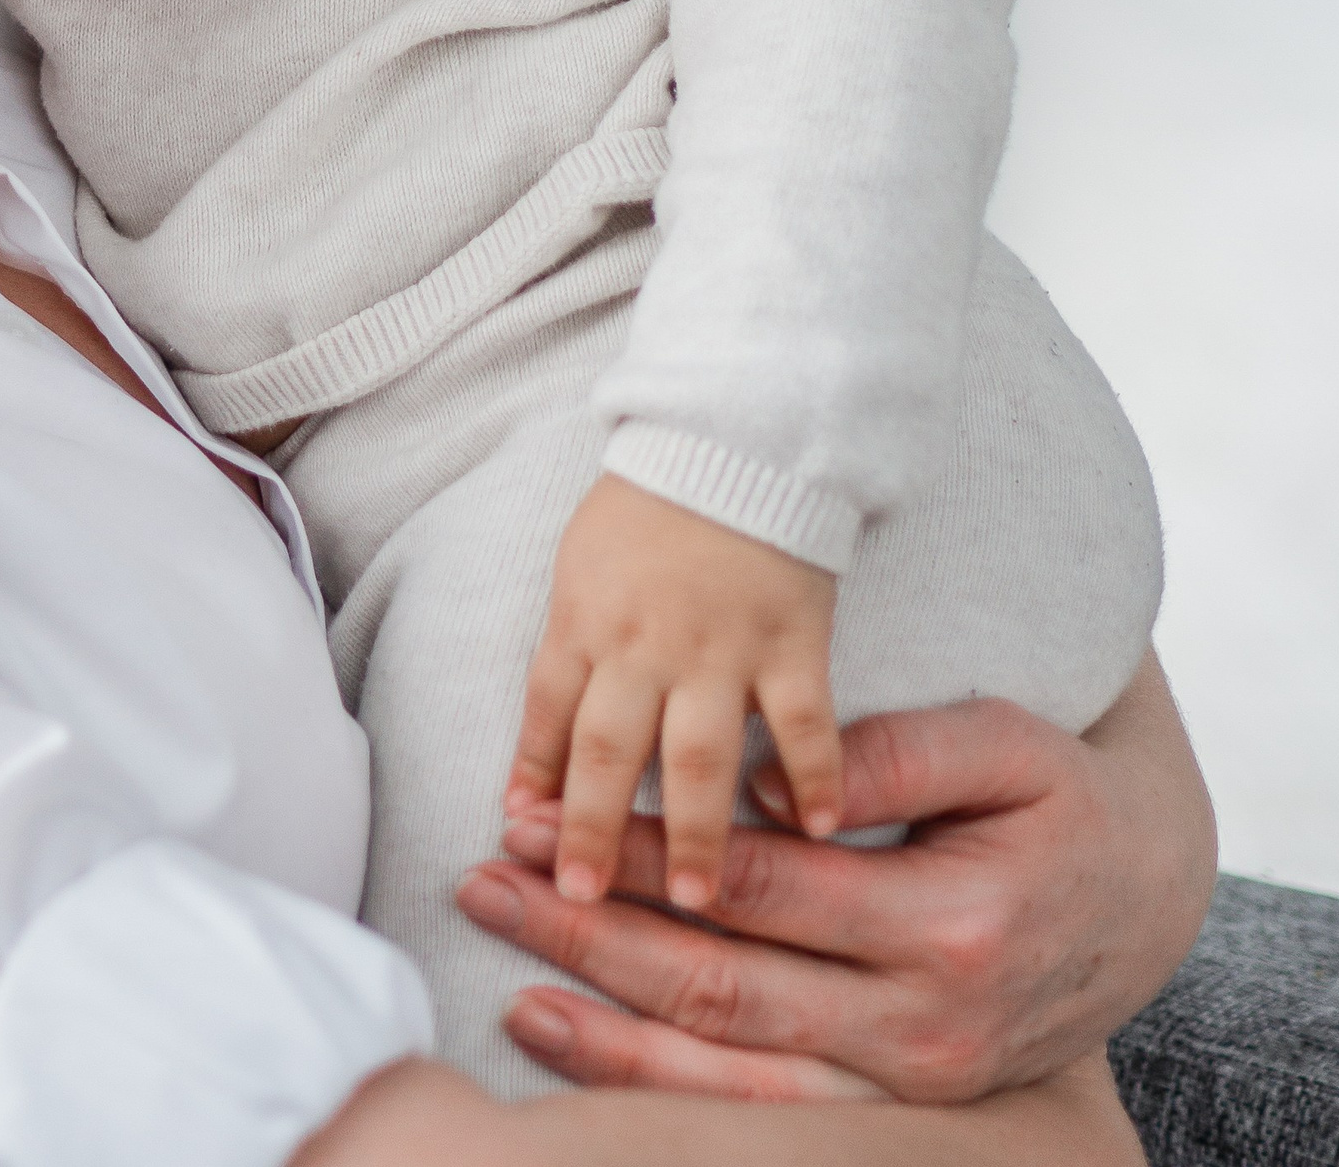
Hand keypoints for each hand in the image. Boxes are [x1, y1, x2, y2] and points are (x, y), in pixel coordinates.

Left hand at [464, 655, 1213, 1105]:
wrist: (1147, 898)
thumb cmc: (1060, 799)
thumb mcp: (1004, 743)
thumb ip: (889, 751)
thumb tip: (766, 777)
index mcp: (946, 921)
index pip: (752, 888)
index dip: (638, 852)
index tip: (537, 815)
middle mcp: (921, 1024)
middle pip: (719, 985)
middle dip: (589, 935)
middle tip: (486, 884)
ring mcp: (909, 1082)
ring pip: (730, 1072)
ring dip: (607, 1029)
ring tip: (509, 980)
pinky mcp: (897, 1107)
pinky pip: (764, 1110)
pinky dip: (663, 1086)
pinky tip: (581, 1046)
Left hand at [509, 478, 842, 914]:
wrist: (731, 437)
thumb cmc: (646, 508)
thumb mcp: (581, 566)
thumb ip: (569, 652)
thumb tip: (541, 753)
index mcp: (586, 616)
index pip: (547, 711)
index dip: (533, 777)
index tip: (522, 839)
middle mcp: (647, 641)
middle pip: (611, 749)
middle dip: (593, 831)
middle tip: (584, 902)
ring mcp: (722, 645)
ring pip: (701, 753)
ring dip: (694, 831)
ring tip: (694, 900)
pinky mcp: (791, 640)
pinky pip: (804, 722)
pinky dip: (813, 777)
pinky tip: (816, 832)